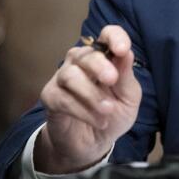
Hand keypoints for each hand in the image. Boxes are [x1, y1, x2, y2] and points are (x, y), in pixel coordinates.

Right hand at [35, 24, 141, 173]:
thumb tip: (127, 53)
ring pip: (70, 75)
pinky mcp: (50, 96)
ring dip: (91, 94)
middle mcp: (81, 62)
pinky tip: (98, 121)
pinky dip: (83, 110)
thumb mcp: (128, 98)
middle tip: (111, 80)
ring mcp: (63, 78)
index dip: (114, 37)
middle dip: (99, 65)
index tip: (122, 49)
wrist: (93, 144)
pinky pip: (62, 98)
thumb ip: (126, 77)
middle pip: (85, 54)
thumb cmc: (113, 114)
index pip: (107, 35)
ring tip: (107, 110)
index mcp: (104, 57)